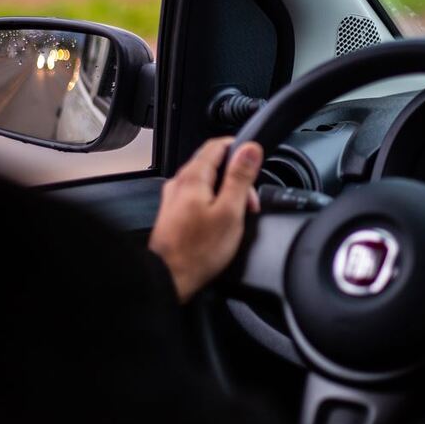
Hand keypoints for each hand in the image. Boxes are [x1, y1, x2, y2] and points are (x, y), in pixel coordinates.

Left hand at [149, 137, 262, 302]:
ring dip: (227, 192)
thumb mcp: (230, 212)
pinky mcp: (174, 213)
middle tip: (250, 201)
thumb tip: (250, 149)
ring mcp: (174, 198)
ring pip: (207, 181)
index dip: (240, 149)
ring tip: (238, 214)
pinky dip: (214, 203)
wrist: (169, 279)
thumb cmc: (197, 252)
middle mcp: (180, 183)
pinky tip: (221, 223)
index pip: (218, 144)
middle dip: (237, 177)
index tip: (255, 164)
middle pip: (213, 163)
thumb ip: (240, 177)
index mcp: (193, 177)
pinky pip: (198, 197)